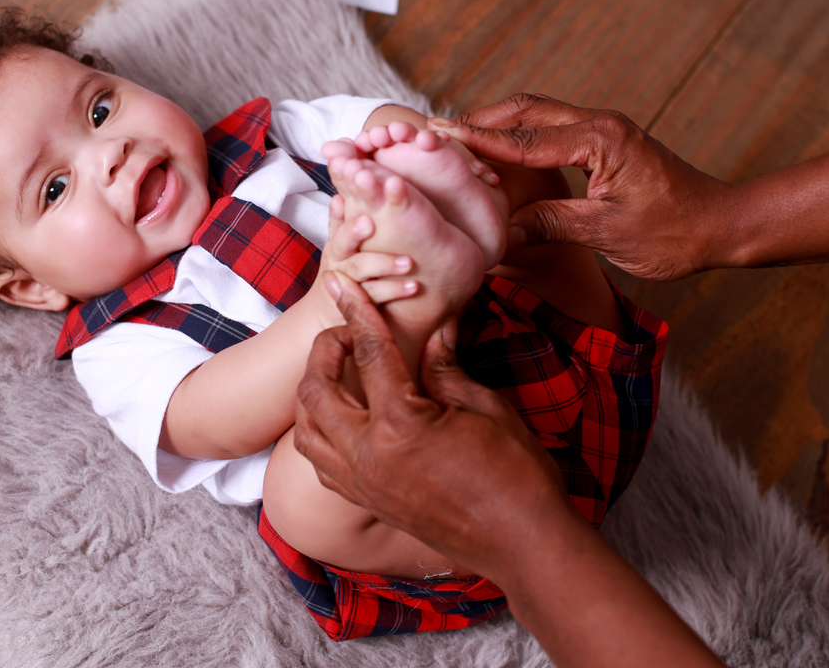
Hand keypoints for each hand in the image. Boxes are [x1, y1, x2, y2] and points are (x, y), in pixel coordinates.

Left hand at [294, 273, 572, 584]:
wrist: (522, 545)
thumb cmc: (516, 475)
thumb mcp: (485, 408)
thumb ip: (446, 368)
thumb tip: (433, 330)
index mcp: (399, 426)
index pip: (370, 354)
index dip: (359, 312)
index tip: (345, 283)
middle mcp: (367, 457)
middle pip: (317, 389)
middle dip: (325, 350)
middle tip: (346, 332)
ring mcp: (361, 484)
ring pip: (306, 429)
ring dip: (313, 392)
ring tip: (336, 370)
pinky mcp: (365, 503)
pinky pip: (319, 462)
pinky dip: (319, 432)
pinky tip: (340, 416)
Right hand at [318, 194, 416, 309]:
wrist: (333, 307)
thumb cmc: (347, 263)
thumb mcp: (344, 237)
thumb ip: (348, 212)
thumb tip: (346, 178)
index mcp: (337, 238)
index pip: (338, 217)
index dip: (343, 206)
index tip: (356, 191)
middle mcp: (338, 257)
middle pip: (341, 242)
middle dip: (354, 231)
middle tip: (371, 222)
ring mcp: (346, 280)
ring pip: (360, 270)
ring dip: (384, 264)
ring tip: (408, 261)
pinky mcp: (359, 303)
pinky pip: (375, 296)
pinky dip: (394, 290)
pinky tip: (414, 286)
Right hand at [428, 93, 731, 279]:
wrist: (723, 225)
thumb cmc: (676, 231)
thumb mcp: (608, 234)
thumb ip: (551, 223)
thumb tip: (501, 228)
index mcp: (599, 139)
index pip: (523, 137)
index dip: (476, 139)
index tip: (436, 134)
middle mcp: (599, 124)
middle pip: (524, 109)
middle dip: (479, 120)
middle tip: (436, 133)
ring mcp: (602, 130)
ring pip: (536, 115)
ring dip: (497, 125)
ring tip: (457, 141)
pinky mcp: (604, 143)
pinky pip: (550, 130)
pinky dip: (517, 137)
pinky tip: (497, 155)